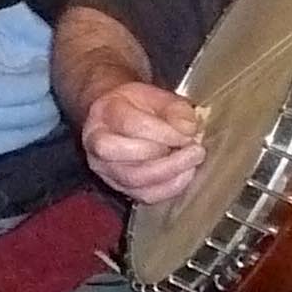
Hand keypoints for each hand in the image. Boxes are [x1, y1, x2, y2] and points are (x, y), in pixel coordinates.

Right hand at [80, 79, 204, 203]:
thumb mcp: (157, 96)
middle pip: (128, 156)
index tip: (189, 135)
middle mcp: (96, 141)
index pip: (132, 126)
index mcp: (105, 112)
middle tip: (195, 151)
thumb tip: (189, 130)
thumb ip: (176, 109)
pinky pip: (143, 195)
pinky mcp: (116, 185)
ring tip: (191, 163)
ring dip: (170, 174)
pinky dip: (169, 188)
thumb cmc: (137, 106)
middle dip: (168, 157)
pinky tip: (184, 175)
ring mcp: (103, 167)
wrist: (114, 117)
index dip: (165, 133)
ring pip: (134, 180)